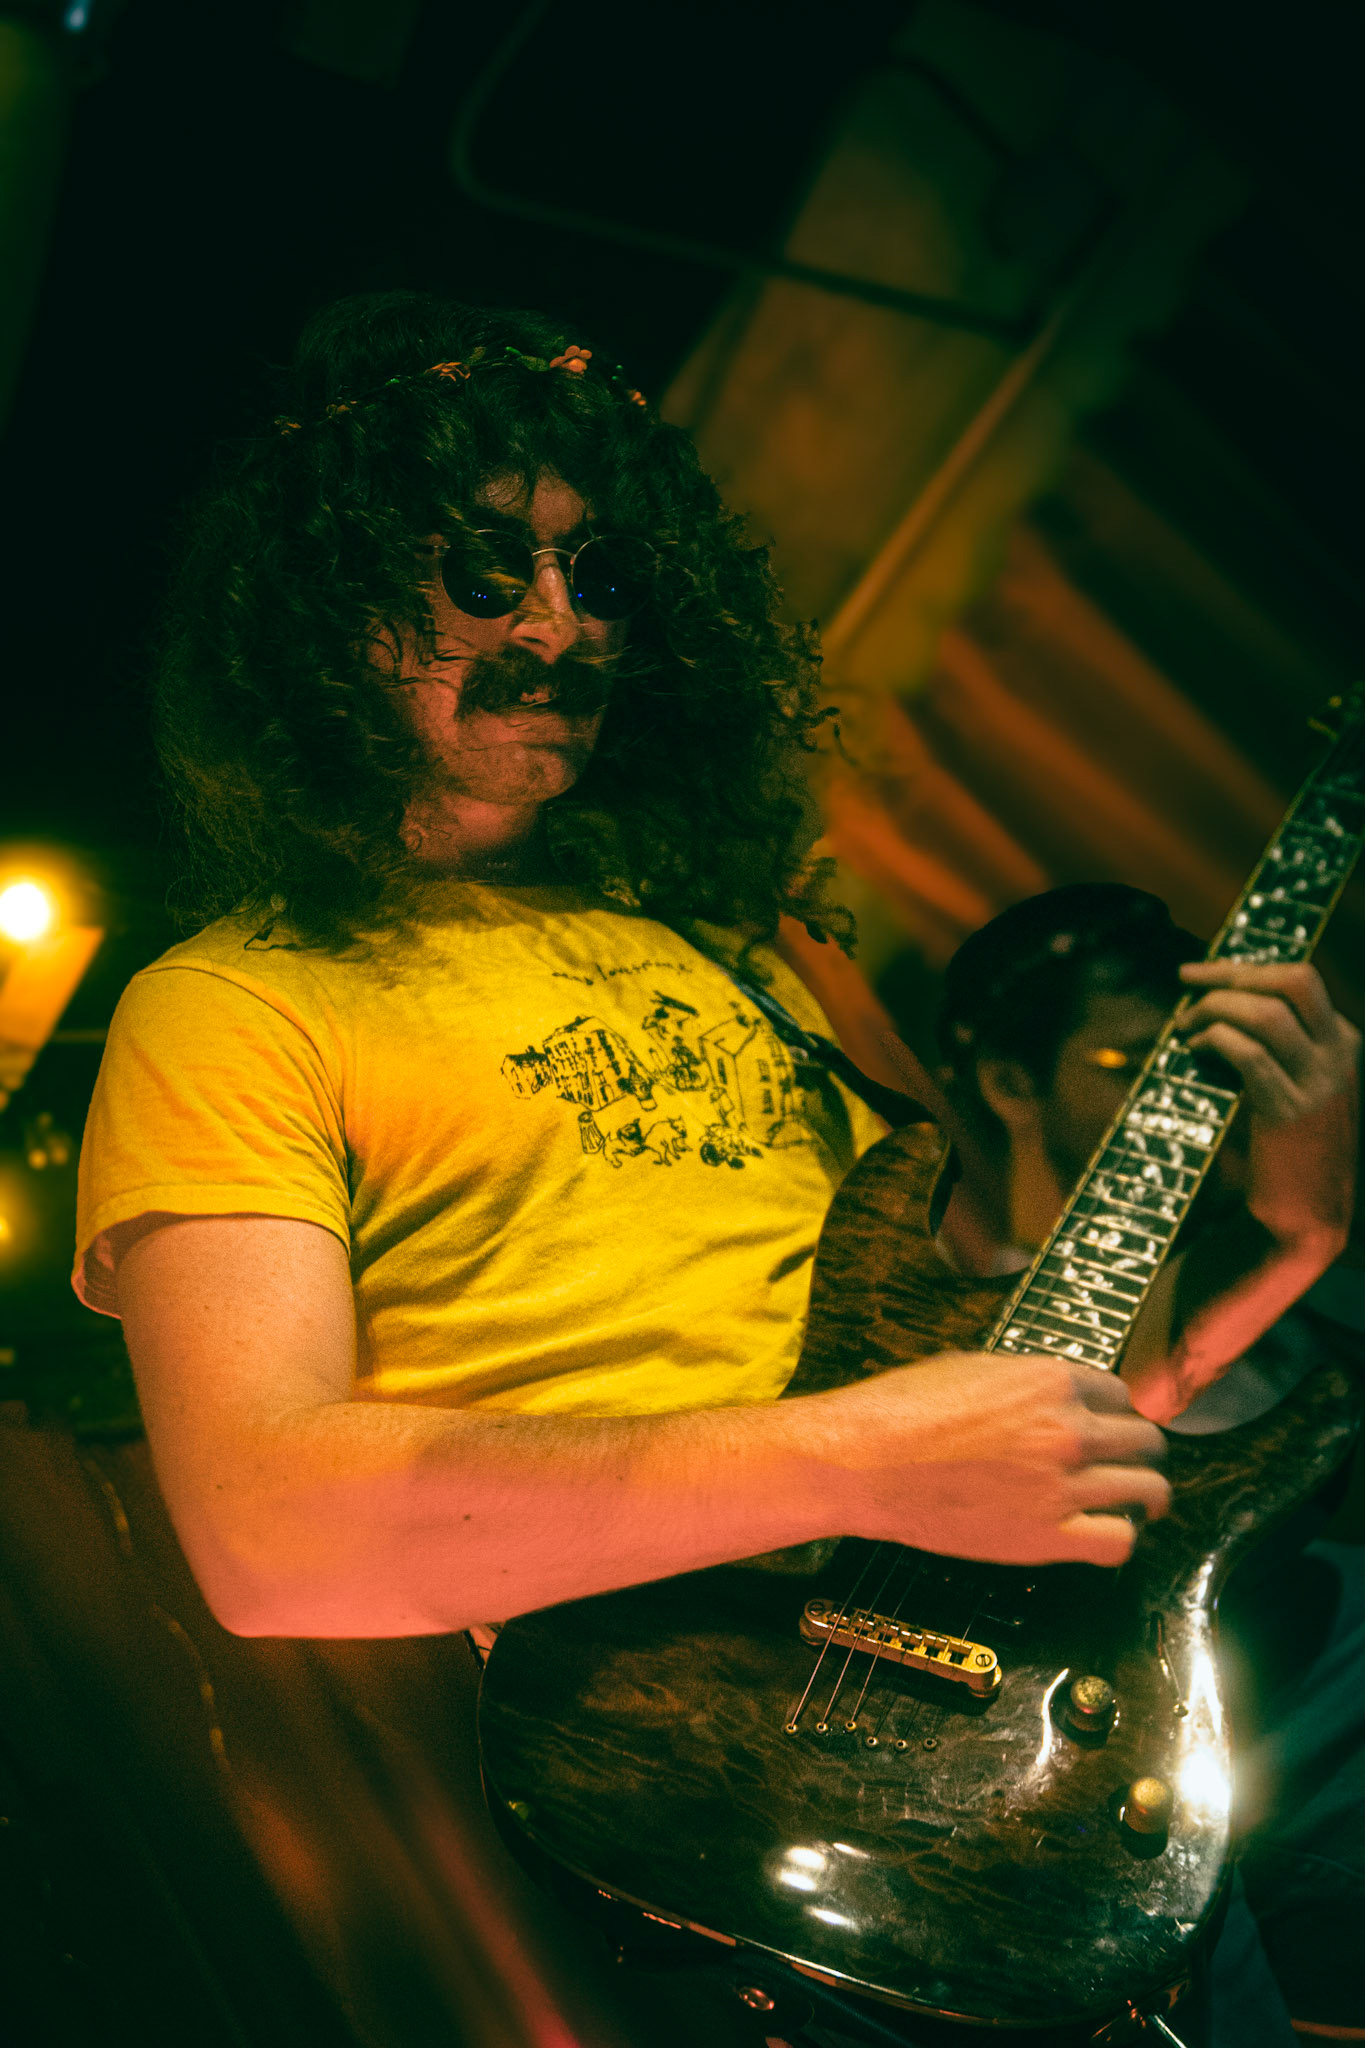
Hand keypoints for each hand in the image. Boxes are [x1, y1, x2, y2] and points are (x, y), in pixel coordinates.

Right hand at [821, 1352, 1169, 1567]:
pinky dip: (1122, 1536)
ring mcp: (1063, 1485)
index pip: (1119, 1394)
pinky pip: (1118, 1541)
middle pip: (1143, 1439)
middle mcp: (1068, 1430)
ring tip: (1143, 1502)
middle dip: (1141, 1450)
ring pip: (1146, 1489)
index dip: (1116, 1411)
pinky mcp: (1048, 1536)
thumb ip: (1024, 1380)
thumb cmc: (902, 1410)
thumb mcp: (970, 1367)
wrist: (865, 1461)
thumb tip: (1048, 1392)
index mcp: (1051, 1381)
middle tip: (1135, 1462)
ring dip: (1148, 1494)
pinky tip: (1110, 1532)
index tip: (1111, 1426)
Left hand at [1177, 960, 1359, 1253]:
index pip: (1300, 979)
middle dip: (1232, 973)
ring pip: (1265, 1013)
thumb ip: (1271, 1044)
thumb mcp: (1293, 1084)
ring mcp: (1318, 1082)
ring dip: (1214, 1009)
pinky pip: (1247, 1053)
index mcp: (1343, 1041)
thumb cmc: (1288, 1148)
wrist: (1305, 1216)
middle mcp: (1337, 1055)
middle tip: (1187, 982)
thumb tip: (1217, 999)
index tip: (1199, 973)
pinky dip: (1214, 1042)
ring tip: (1185, 1026)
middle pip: (1293, 981)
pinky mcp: (1288, 1109)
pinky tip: (1193, 1052)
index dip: (1244, 968)